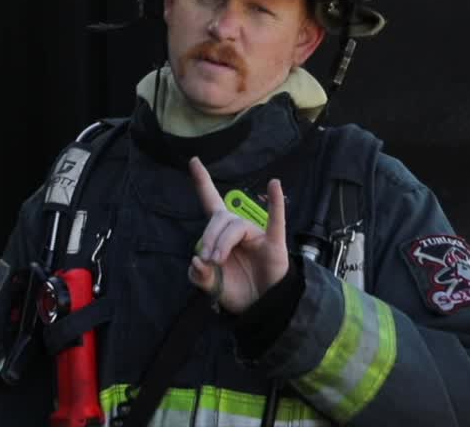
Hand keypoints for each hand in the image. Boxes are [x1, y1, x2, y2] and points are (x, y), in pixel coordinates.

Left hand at [186, 156, 288, 313]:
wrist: (260, 308)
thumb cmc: (237, 290)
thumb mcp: (211, 286)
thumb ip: (199, 276)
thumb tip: (196, 261)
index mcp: (222, 234)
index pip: (211, 202)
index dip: (203, 182)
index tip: (194, 161)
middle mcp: (239, 229)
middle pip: (220, 219)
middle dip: (209, 237)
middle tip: (207, 259)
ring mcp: (257, 235)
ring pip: (236, 226)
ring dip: (223, 242)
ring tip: (218, 261)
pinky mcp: (273, 244)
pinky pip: (276, 221)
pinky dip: (276, 203)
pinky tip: (275, 185)